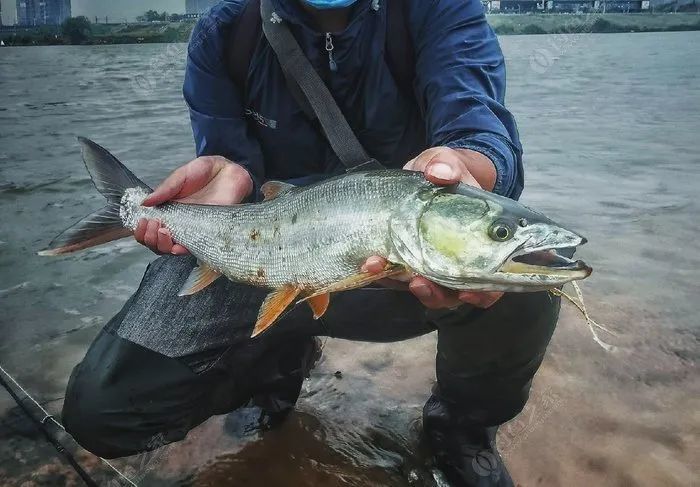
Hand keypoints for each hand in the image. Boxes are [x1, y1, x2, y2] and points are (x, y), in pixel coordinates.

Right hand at [134, 156, 252, 254]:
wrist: (228, 171)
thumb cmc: (204, 172)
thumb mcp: (180, 176)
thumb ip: (165, 189)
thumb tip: (143, 203)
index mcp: (167, 210)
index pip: (148, 229)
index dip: (140, 230)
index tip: (141, 221)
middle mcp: (177, 224)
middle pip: (156, 243)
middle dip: (149, 239)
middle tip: (152, 225)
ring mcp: (192, 230)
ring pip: (170, 249)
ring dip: (161, 245)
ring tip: (162, 231)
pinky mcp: (207, 234)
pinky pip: (192, 249)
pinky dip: (181, 250)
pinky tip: (176, 245)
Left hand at [363, 146, 502, 309]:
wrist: (426, 174)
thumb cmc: (447, 172)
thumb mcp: (448, 162)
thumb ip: (446, 165)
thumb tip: (440, 173)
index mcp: (481, 242)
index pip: (491, 281)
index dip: (483, 294)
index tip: (467, 292)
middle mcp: (457, 260)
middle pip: (453, 293)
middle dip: (435, 294)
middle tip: (418, 283)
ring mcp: (431, 263)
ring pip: (423, 289)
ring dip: (402, 284)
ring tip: (380, 266)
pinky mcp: (406, 260)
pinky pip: (396, 276)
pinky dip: (383, 273)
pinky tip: (368, 263)